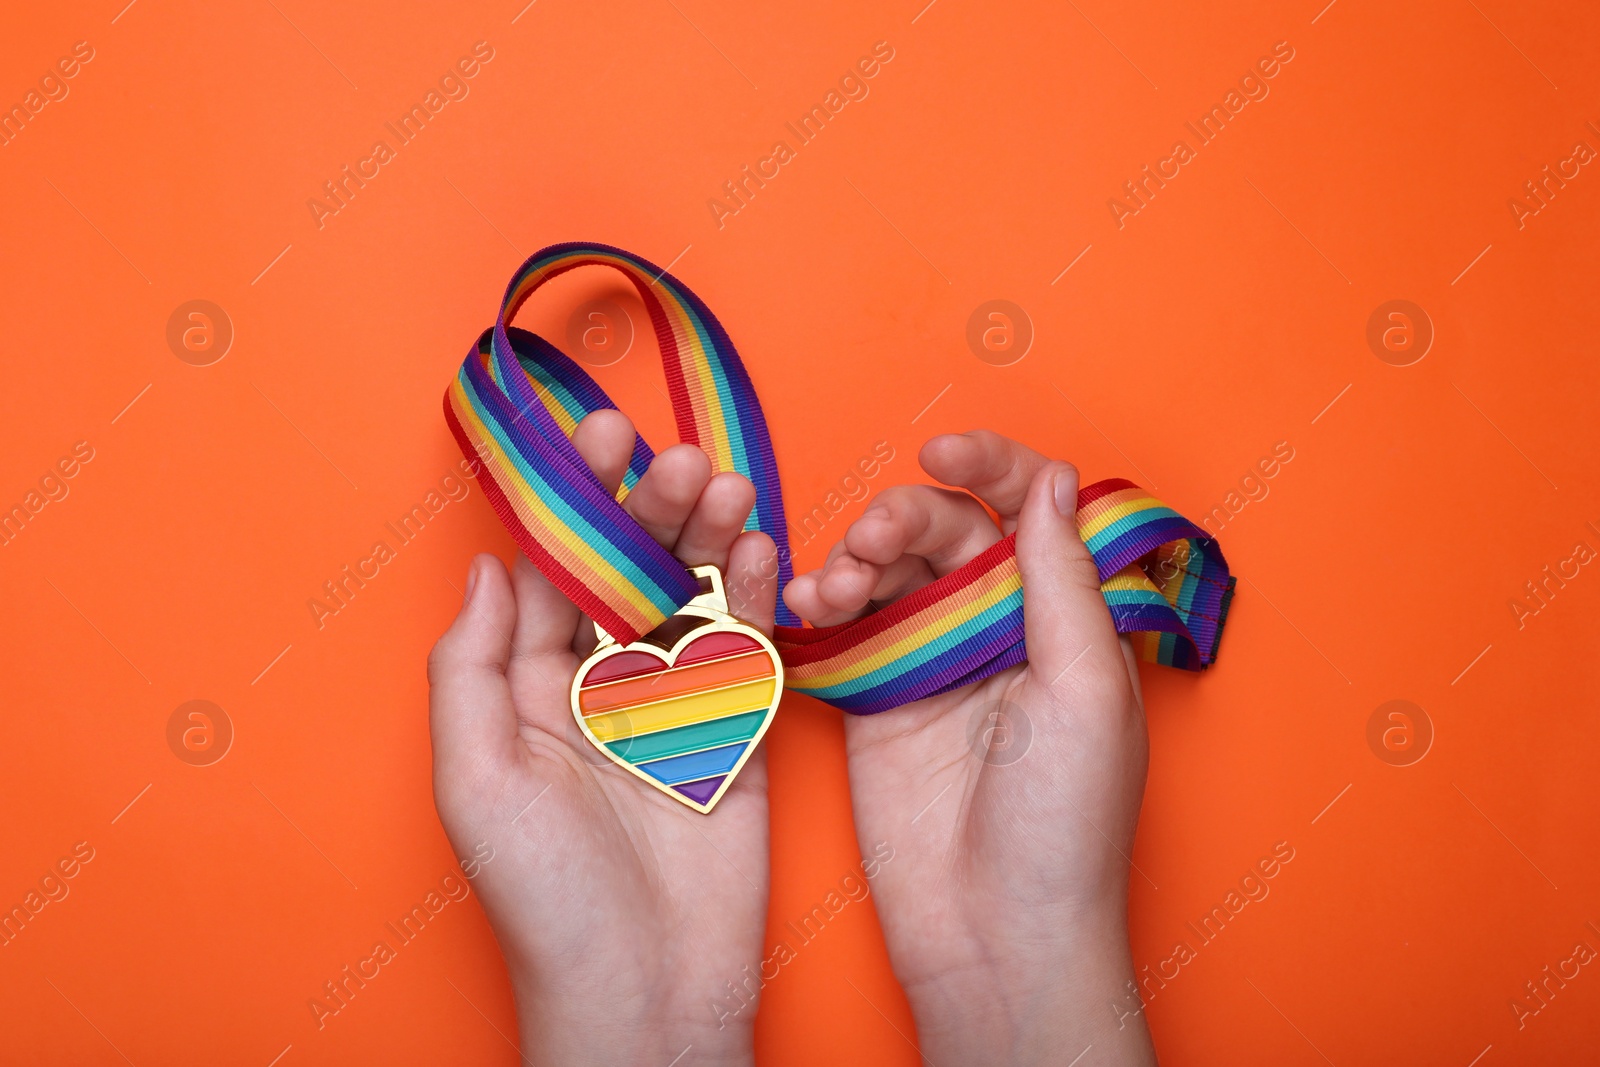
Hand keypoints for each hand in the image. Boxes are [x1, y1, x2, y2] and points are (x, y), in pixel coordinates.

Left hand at [428, 411, 777, 1065]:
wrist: (649, 992)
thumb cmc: (547, 900)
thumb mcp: (476, 781)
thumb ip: (471, 667)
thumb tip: (484, 565)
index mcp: (529, 692)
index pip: (551, 574)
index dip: (575, 504)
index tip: (596, 437)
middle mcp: (599, 689)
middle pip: (627, 574)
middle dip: (651, 510)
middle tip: (677, 460)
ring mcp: (672, 708)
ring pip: (691, 599)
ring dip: (709, 539)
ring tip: (727, 488)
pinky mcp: (734, 731)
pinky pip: (744, 650)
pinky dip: (755, 596)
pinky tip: (761, 549)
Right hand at [784, 430, 1157, 1065]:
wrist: (996, 937)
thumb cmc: (1065, 826)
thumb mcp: (1082, 692)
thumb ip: (1062, 581)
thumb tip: (1054, 481)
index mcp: (1063, 617)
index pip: (1029, 508)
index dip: (990, 464)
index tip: (943, 449)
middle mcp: (997, 629)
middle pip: (945, 530)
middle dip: (903, 518)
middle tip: (871, 546)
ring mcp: (933, 663)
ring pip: (888, 571)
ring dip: (855, 558)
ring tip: (835, 589)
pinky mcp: (877, 702)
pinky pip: (845, 630)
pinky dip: (819, 607)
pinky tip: (806, 606)